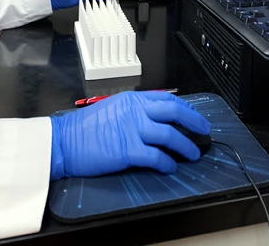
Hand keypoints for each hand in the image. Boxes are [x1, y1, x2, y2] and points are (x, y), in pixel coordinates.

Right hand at [49, 91, 210, 178]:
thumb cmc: (83, 128)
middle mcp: (135, 111)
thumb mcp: (111, 109)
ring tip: (193, 154)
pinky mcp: (128, 150)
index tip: (195, 117)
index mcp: (132, 100)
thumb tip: (154, 121)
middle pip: (174, 113)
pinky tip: (171, 168)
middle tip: (204, 131)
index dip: (186, 109)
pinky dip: (167, 163)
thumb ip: (133, 112)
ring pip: (170, 135)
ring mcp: (132, 130)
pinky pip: (157, 157)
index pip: (166, 100)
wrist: (64, 141)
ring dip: (186, 146)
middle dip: (194, 122)